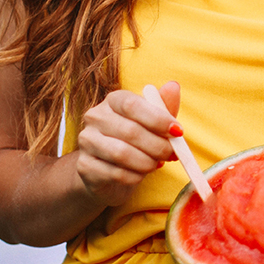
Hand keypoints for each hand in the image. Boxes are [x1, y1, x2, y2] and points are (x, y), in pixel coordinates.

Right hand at [76, 81, 181, 206]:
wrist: (108, 173)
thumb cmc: (135, 143)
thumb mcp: (153, 124)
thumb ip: (164, 107)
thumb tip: (174, 86)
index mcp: (113, 101)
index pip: (132, 104)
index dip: (158, 119)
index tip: (178, 132)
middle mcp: (95, 117)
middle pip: (130, 131)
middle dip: (158, 146)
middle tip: (172, 154)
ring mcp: (86, 141)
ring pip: (122, 154)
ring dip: (147, 163)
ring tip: (156, 165)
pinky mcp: (85, 166)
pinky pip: (115, 173)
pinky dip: (134, 177)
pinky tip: (139, 175)